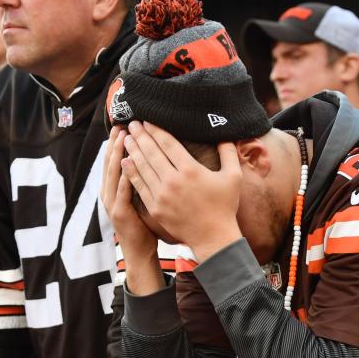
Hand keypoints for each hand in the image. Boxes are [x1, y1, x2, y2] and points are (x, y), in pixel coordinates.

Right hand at [103, 127, 164, 294]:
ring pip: (113, 174)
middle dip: (116, 143)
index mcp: (114, 188)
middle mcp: (109, 193)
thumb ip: (142, 179)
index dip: (117, 142)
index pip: (114, 160)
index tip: (124, 125)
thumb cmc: (144, 224)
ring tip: (123, 138)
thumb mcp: (141, 198)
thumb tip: (152, 159)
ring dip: (118, 155)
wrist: (140, 252)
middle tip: (122, 124)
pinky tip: (129, 166)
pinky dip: (124, 178)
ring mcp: (112, 203)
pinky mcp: (120, 214)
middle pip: (110, 163)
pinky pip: (122, 192)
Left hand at [122, 121, 241, 259]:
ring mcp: (162, 195)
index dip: (156, 130)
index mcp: (191, 170)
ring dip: (133, 151)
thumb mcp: (233, 177)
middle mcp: (173, 180)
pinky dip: (131, 172)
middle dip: (140, 136)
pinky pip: (139, 186)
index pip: (168, 144)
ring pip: (142, 167)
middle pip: (152, 152)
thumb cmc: (225, 206)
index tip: (147, 120)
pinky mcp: (155, 207)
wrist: (213, 237)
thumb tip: (226, 134)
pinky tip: (125, 162)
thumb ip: (228, 153)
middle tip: (132, 123)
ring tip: (126, 138)